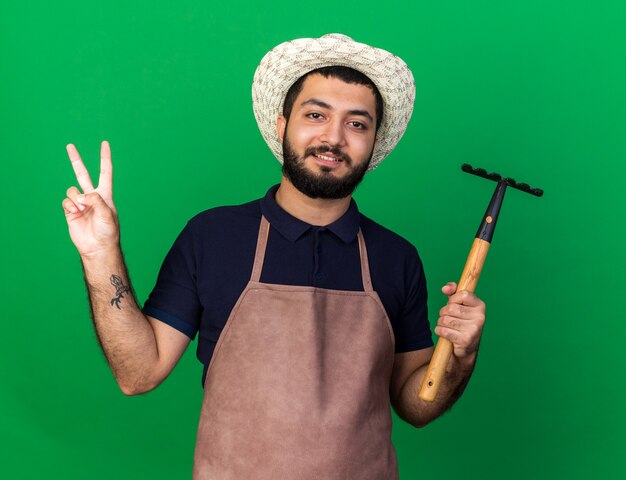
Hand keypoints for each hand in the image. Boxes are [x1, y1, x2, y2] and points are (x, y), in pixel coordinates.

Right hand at [62, 141, 118, 257]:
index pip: (105, 172)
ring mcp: (80, 203)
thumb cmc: (107, 231)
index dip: (105, 158)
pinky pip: (66, 201)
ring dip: (76, 199)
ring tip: (82, 209)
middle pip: (82, 174)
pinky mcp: (70, 211)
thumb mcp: (107, 213)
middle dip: (76, 160)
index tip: (105, 144)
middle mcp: (91, 196)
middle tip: (70, 145)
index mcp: (105, 194)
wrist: (97, 247)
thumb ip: (95, 200)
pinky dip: (70, 205)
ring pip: (72, 190)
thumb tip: (80, 196)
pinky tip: (76, 213)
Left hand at [435, 282, 485, 364]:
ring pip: (445, 320)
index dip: (453, 299)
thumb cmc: (461, 322)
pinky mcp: (465, 340)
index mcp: (480, 306)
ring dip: (441, 323)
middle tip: (448, 318)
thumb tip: (445, 288)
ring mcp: (474, 329)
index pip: (463, 294)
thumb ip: (453, 292)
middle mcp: (480, 317)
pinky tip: (445, 333)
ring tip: (447, 326)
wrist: (466, 348)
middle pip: (451, 308)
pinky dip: (439, 331)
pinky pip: (444, 331)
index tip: (453, 304)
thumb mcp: (459, 305)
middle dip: (444, 313)